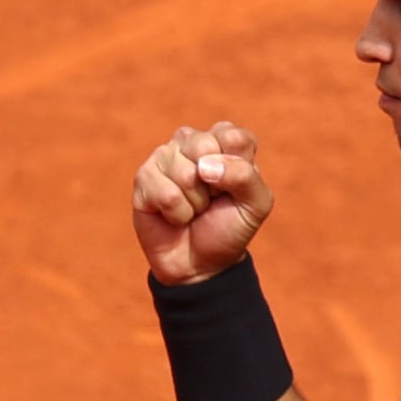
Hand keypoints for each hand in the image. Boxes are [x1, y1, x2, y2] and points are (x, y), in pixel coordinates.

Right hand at [131, 119, 270, 285]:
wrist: (200, 263)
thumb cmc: (228, 229)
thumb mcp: (256, 206)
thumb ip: (245, 177)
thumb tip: (205, 165)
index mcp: (224, 140)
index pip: (233, 137)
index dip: (237, 170)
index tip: (233, 189)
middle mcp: (192, 141)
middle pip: (204, 147)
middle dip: (213, 186)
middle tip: (211, 200)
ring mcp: (164, 156)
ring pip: (184, 173)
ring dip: (194, 203)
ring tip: (193, 210)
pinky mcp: (144, 177)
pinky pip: (165, 193)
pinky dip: (176, 214)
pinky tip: (174, 216)